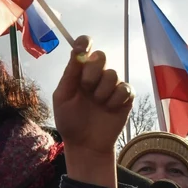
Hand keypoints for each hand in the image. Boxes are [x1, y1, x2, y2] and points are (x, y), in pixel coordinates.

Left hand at [53, 36, 133, 187]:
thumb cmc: (70, 121)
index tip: (85, 45)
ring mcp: (111, 86)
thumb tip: (76, 51)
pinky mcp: (125, 97)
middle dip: (92, 71)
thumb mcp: (62, 97)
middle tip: (86, 88)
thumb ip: (70, 74)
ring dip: (102, 90)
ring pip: (112, 74)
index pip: (84, 49)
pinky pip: (125, 88)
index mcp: (78, 73)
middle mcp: (96, 75)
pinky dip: (116, 99)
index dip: (85, 42)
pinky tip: (109, 109)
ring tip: (97, 104)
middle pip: (101, 56)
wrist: (85, 144)